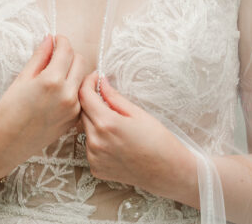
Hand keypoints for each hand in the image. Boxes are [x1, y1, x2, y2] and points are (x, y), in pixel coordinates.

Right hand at [0, 35, 90, 170]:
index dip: (61, 41)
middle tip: (55, 55)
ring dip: (74, 70)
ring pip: (83, 78)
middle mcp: (68, 94)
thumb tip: (49, 40)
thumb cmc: (9, 111)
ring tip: (56, 72)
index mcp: (52, 80)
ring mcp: (74, 108)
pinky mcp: (74, 119)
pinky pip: (81, 96)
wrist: (7, 143)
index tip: (56, 39)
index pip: (66, 50)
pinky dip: (74, 87)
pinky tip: (58, 90)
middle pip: (80, 61)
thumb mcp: (22, 79)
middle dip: (69, 54)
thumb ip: (39, 57)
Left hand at [78, 72, 195, 197]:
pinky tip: (115, 143)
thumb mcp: (138, 113)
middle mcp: (96, 141)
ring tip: (117, 126)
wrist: (168, 173)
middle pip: (83, 112)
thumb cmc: (159, 142)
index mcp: (106, 124)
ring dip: (94, 123)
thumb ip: (114, 97)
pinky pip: (90, 147)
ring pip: (85, 130)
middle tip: (108, 101)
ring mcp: (94, 157)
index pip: (84, 96)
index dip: (88, 83)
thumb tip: (100, 82)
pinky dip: (98, 141)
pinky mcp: (96, 169)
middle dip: (92, 103)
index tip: (95, 78)